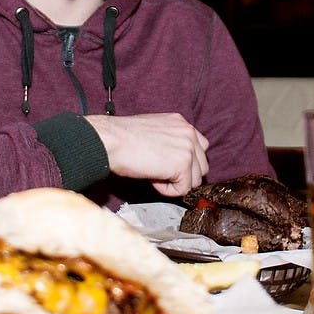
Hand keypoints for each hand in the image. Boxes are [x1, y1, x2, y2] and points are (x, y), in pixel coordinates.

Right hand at [85, 113, 209, 196]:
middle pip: (201, 166)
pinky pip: (183, 189)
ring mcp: (188, 148)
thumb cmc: (123, 138)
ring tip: (154, 174)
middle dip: (183, 175)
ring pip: (194, 180)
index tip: (168, 167)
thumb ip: (170, 142)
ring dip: (175, 183)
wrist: (112, 140)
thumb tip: (173, 161)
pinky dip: (168, 191)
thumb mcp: (153, 131)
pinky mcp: (183, 164)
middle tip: (159, 172)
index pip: (199, 148)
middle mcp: (189, 132)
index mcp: (182, 123)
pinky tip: (153, 179)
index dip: (185, 163)